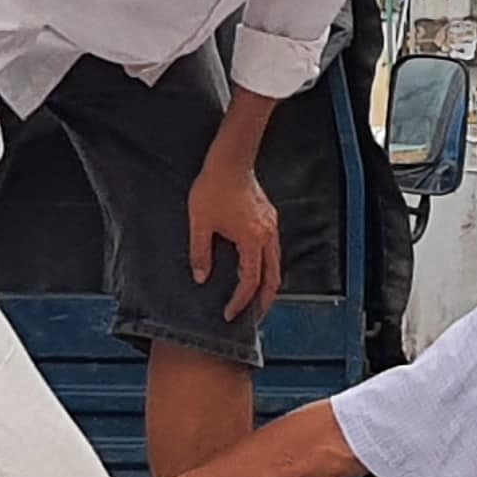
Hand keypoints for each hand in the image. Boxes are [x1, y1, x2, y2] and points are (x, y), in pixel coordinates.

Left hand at [189, 160, 281, 320]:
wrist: (230, 160)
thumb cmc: (214, 187)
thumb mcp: (200, 223)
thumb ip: (200, 253)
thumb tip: (200, 277)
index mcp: (252, 240)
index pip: (250, 281)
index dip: (241, 301)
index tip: (230, 313)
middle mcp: (267, 235)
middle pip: (273, 278)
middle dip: (265, 300)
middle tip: (255, 316)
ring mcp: (271, 226)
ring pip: (276, 263)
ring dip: (268, 283)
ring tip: (257, 297)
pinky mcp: (269, 217)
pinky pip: (273, 249)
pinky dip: (267, 265)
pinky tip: (257, 267)